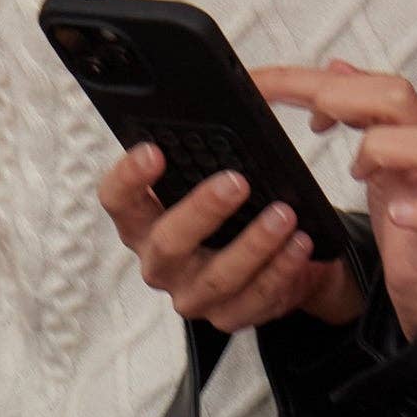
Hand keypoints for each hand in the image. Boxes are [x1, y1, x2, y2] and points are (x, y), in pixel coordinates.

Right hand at [97, 139, 358, 332]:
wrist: (275, 259)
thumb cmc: (237, 209)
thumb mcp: (216, 177)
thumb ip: (209, 151)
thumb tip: (232, 99)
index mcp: (144, 222)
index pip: (117, 201)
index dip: (128, 178)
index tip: (153, 150)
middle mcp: (161, 262)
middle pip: (167, 242)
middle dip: (202, 210)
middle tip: (236, 181)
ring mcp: (193, 294)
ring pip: (218, 275)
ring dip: (253, 243)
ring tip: (284, 214)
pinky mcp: (228, 317)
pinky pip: (254, 299)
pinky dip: (281, 270)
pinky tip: (299, 243)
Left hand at [254, 66, 416, 338]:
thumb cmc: (402, 214)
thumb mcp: (371, 155)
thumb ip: (355, 110)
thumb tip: (334, 67)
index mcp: (402, 127)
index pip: (361, 84)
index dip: (308, 80)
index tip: (263, 85)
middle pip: (398, 97)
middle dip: (346, 97)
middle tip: (310, 115)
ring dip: (382, 149)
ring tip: (357, 171)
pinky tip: (396, 216)